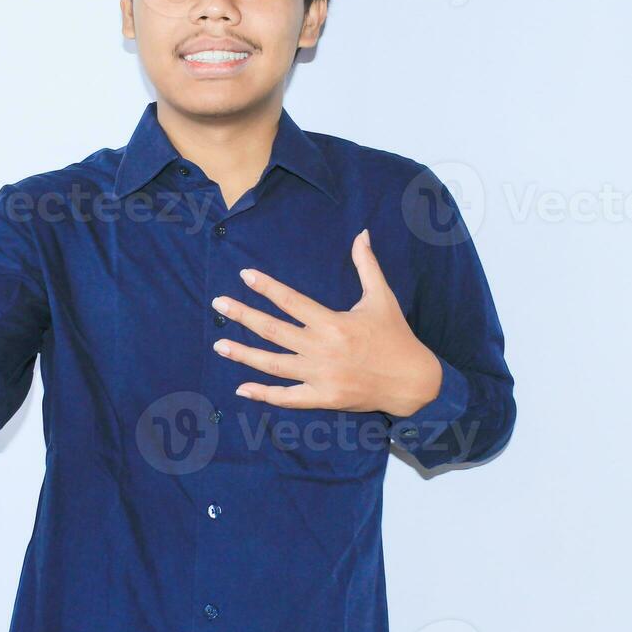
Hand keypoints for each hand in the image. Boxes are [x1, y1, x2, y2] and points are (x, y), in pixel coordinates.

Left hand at [210, 228, 442, 416]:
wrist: (412, 381)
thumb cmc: (396, 337)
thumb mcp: (382, 298)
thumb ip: (367, 265)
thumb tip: (361, 234)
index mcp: (333, 322)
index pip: (292, 301)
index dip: (267, 288)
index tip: (245, 276)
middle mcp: (322, 348)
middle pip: (273, 330)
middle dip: (243, 316)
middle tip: (218, 304)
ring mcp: (320, 375)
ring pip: (273, 364)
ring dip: (244, 354)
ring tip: (219, 344)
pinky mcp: (323, 397)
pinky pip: (288, 397)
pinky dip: (264, 394)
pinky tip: (242, 388)